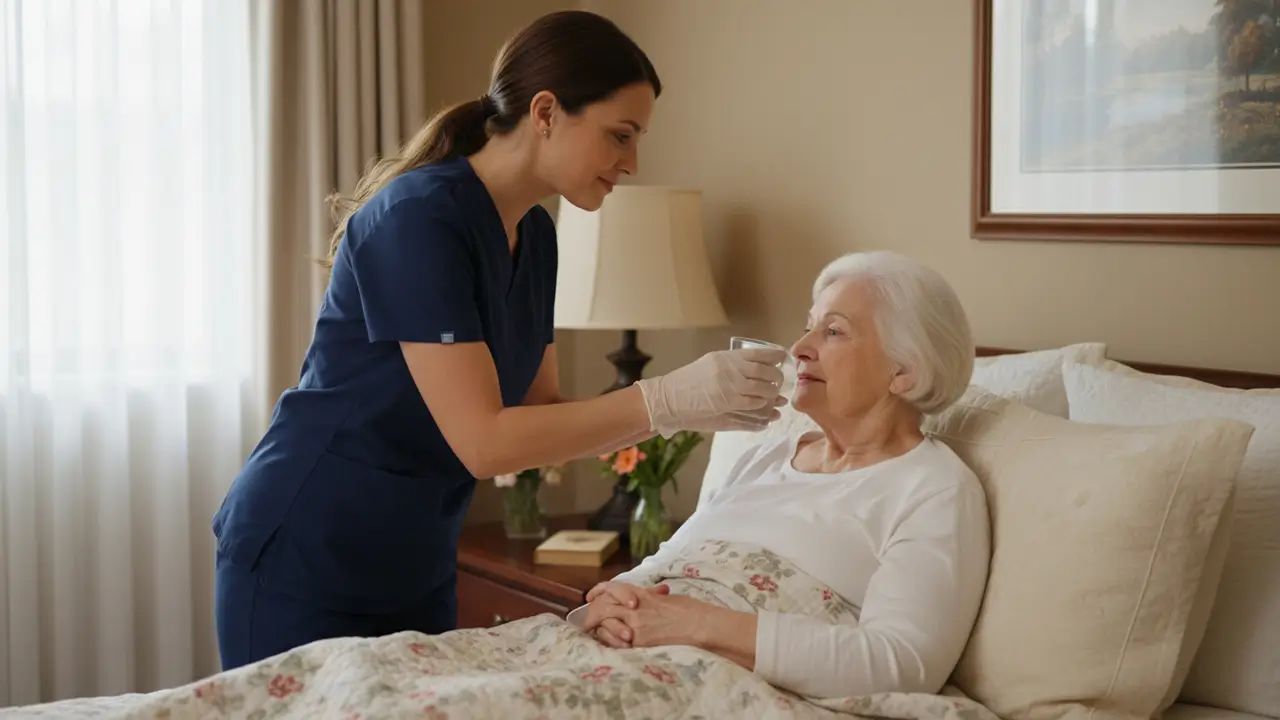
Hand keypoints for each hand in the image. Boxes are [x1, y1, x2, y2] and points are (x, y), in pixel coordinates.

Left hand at [584, 587, 721, 648]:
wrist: (701, 627)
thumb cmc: (690, 611)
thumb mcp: (666, 599)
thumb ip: (648, 598)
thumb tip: (639, 599)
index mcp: (642, 594)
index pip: (611, 588)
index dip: (598, 591)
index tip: (591, 596)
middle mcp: (635, 609)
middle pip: (602, 607)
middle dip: (592, 614)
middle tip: (588, 621)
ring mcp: (636, 627)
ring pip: (605, 625)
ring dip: (599, 629)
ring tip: (596, 633)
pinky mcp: (640, 644)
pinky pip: (615, 643)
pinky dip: (609, 642)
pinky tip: (610, 643)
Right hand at [636, 348, 785, 436]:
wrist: (669, 398)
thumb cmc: (688, 381)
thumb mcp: (710, 364)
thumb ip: (731, 364)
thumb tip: (756, 366)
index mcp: (726, 357)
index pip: (759, 353)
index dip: (775, 356)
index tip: (782, 359)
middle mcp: (730, 369)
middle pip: (765, 371)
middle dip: (777, 377)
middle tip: (780, 381)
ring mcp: (729, 386)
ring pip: (763, 389)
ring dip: (772, 394)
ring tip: (776, 397)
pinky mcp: (727, 404)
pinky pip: (753, 404)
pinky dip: (762, 406)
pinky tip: (764, 408)